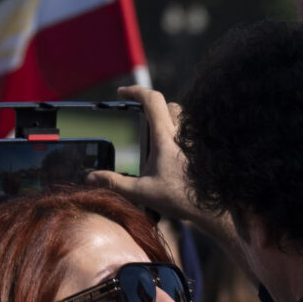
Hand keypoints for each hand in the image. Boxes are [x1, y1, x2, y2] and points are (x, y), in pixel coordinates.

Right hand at [90, 85, 204, 226]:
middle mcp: (181, 135)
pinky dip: (178, 133)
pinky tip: (171, 151)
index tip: (122, 93)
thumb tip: (90, 178)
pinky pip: (189, 132)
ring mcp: (193, 142)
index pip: (152, 100)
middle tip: (138, 114)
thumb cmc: (180, 199)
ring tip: (154, 133)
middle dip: (152, 105)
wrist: (212, 210)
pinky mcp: (201, 151)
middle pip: (168, 105)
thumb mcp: (143, 191)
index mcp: (165, 138)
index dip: (135, 91)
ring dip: (167, 117)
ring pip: (181, 116)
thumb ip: (115, 182)